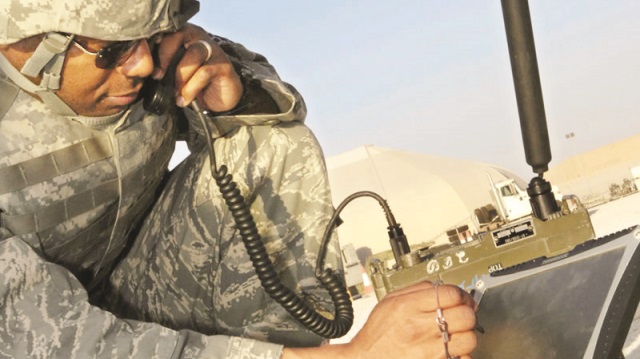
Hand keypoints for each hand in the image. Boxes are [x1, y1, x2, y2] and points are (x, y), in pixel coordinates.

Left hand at [152, 23, 242, 111]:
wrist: (217, 98)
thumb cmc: (191, 83)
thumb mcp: (172, 73)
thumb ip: (161, 67)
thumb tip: (141, 71)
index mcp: (182, 35)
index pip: (165, 31)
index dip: (154, 46)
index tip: (146, 65)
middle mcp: (197, 37)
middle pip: (178, 36)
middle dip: (165, 57)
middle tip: (157, 76)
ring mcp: (212, 50)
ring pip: (193, 54)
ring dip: (180, 75)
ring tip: (174, 93)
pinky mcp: (223, 65)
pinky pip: (204, 72)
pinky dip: (191, 88)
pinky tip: (184, 100)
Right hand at [347, 281, 477, 358]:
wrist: (367, 358)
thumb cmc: (377, 332)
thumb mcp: (390, 300)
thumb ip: (417, 290)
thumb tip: (442, 287)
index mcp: (409, 306)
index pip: (451, 294)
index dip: (461, 295)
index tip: (461, 299)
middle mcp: (419, 328)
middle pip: (465, 315)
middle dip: (467, 313)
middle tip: (461, 315)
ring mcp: (428, 350)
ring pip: (469, 338)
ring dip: (466, 334)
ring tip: (456, 333)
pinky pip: (463, 358)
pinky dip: (462, 354)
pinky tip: (453, 350)